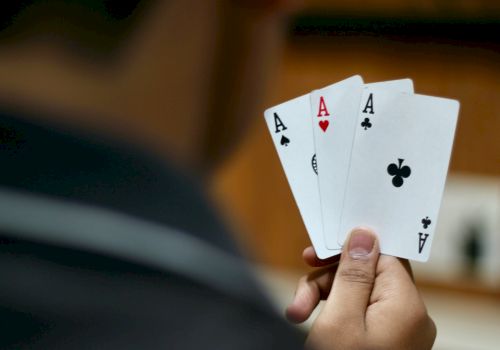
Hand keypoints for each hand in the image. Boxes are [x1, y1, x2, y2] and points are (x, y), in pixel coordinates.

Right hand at [286, 228, 435, 349]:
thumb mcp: (340, 319)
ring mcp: (396, 332)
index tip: (316, 254)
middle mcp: (408, 317)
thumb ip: (353, 273)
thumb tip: (365, 234)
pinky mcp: (383, 342)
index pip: (382, 256)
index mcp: (406, 306)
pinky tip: (309, 322)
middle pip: (365, 275)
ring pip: (357, 294)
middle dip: (327, 281)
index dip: (349, 250)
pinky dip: (332, 315)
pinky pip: (359, 314)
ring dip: (323, 299)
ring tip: (296, 314)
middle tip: (300, 298)